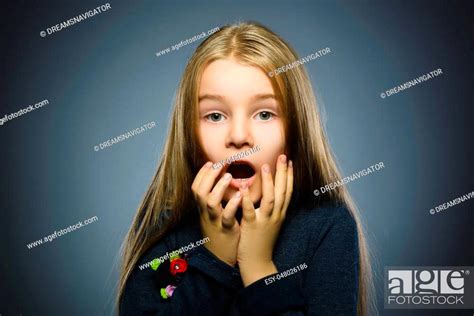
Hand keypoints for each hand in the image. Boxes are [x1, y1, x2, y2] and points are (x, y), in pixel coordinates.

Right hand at [191, 161, 241, 266]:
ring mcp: (215, 222)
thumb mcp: (214, 215)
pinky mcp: (226, 230)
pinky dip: (232, 205)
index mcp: (204, 209)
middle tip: (219, 164)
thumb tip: (222, 180)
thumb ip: (216, 199)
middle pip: (199, 191)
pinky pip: (227, 217)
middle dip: (208, 176)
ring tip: (229, 177)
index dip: (201, 174)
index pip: (196, 187)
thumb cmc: (220, 232)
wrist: (221, 259)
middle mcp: (206, 213)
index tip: (210, 162)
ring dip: (218, 188)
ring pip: (210, 203)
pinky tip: (240, 196)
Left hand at [237, 155, 293, 285]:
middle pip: (283, 191)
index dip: (289, 175)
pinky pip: (251, 211)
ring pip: (271, 199)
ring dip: (269, 182)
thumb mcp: (270, 222)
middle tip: (284, 156)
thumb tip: (269, 191)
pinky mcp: (253, 227)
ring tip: (266, 166)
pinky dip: (248, 199)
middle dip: (284, 173)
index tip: (289, 161)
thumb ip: (269, 208)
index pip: (288, 191)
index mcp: (280, 213)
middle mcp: (276, 216)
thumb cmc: (261, 241)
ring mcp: (265, 221)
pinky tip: (244, 189)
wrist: (258, 262)